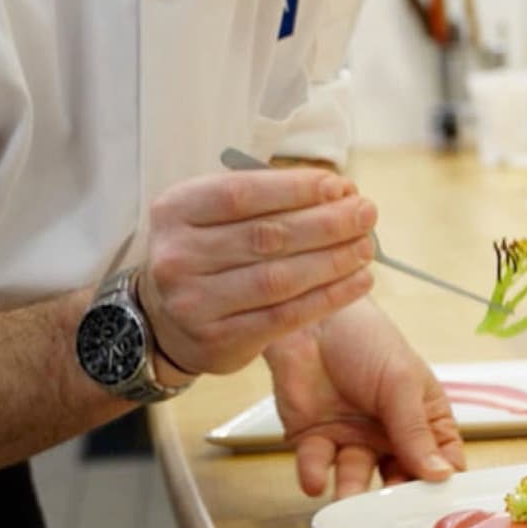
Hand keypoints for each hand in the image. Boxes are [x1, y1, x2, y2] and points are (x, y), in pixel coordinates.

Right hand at [139, 167, 376, 375]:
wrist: (160, 318)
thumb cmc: (205, 250)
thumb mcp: (213, 212)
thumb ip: (268, 198)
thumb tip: (339, 192)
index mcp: (176, 210)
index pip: (243, 193)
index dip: (297, 189)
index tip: (340, 186)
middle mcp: (178, 256)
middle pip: (267, 236)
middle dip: (327, 223)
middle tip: (367, 213)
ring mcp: (194, 303)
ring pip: (280, 278)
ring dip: (333, 260)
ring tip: (366, 246)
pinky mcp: (218, 340)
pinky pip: (285, 316)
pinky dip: (328, 297)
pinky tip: (358, 281)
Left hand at [264, 298, 465, 498]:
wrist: (312, 317)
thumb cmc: (367, 337)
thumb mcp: (400, 380)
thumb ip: (415, 429)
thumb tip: (440, 475)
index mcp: (422, 416)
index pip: (442, 460)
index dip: (443, 485)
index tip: (439, 508)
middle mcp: (388, 434)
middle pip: (400, 480)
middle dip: (395, 498)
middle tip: (391, 513)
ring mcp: (352, 439)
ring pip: (356, 479)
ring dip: (353, 492)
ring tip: (349, 498)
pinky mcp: (314, 440)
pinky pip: (316, 467)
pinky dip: (315, 476)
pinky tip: (316, 478)